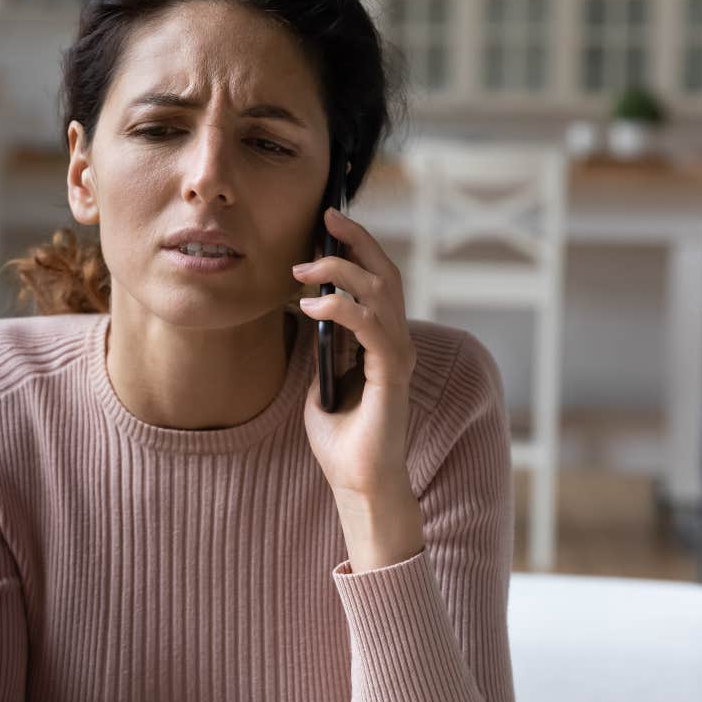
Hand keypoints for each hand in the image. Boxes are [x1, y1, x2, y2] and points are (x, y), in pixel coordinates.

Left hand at [291, 207, 419, 498]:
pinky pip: (371, 327)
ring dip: (341, 272)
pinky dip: (341, 309)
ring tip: (303, 268)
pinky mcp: (392, 375)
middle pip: (386, 274)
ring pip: (381, 293)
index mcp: (383, 342)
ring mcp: (398, 357)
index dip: (358, 248)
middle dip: (358, 241)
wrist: (358, 483)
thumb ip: (321, 350)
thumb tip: (305, 316)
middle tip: (328, 217)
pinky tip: (313, 306)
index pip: (377, 281)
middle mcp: (397, 343)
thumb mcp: (321, 383)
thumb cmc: (341, 440)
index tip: (328, 222)